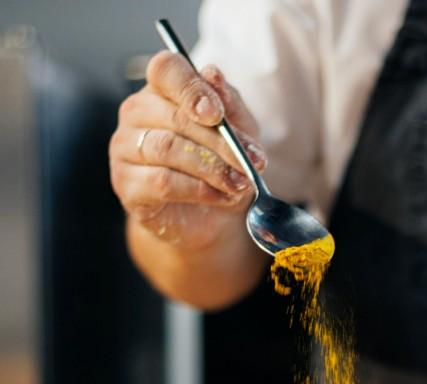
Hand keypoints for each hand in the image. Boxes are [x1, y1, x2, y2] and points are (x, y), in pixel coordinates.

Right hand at [109, 52, 266, 249]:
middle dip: (220, 142)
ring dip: (212, 168)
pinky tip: (221, 196)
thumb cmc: (223, 166)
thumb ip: (229, 105)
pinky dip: (199, 190)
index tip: (217, 114)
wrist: (212, 219)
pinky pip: (162, 182)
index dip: (191, 88)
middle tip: (249, 163)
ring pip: (167, 149)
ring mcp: (125, 148)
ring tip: (239, 183)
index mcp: (163, 90)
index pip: (166, 70)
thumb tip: (213, 74)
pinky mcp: (127, 184)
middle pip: (174, 116)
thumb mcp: (239, 133)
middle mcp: (137, 113)